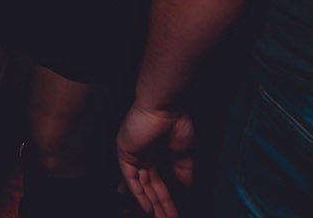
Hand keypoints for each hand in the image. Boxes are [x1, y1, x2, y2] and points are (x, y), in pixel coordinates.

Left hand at [117, 102, 194, 217]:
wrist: (164, 106)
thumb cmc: (175, 121)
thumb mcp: (183, 151)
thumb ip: (183, 170)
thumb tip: (187, 186)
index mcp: (154, 152)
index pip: (155, 180)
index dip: (162, 197)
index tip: (170, 212)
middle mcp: (142, 155)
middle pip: (150, 186)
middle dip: (160, 205)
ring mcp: (133, 154)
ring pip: (141, 186)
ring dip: (152, 204)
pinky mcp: (125, 153)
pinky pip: (130, 179)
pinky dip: (139, 195)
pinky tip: (148, 209)